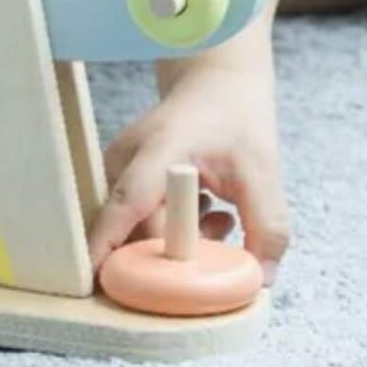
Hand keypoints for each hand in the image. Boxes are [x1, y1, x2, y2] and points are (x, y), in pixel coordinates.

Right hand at [85, 60, 288, 282]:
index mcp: (158, 150)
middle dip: (178, 252)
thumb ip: (267, 228)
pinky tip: (207, 211)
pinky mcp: (124, 180)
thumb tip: (260, 280)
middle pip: (133, 231)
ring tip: (219, 217)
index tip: (98, 283)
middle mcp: (126, 159)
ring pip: (139, 231)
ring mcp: (120, 169)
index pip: (126, 204)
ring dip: (182, 240)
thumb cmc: (236, 119)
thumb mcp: (264, 172)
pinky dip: (176, 230)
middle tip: (223, 236)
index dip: (108, 244)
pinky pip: (141, 223)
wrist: (218, 83)